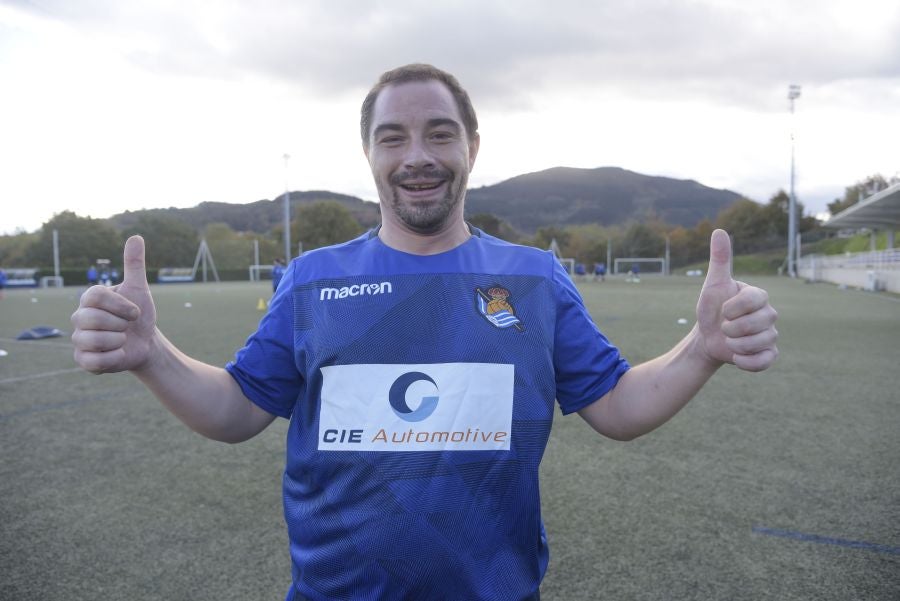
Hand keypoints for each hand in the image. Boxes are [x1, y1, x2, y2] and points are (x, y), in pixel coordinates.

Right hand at [71, 236, 157, 373]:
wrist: (145, 342)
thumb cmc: (138, 315)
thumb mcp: (139, 289)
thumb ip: (134, 265)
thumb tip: (135, 237)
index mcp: (89, 298)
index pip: (96, 296)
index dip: (121, 306)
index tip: (135, 312)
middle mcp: (79, 317)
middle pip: (94, 319)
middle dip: (121, 324)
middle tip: (126, 327)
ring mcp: (79, 339)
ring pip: (96, 340)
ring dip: (119, 341)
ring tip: (122, 339)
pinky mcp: (83, 360)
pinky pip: (96, 361)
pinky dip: (115, 358)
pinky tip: (118, 353)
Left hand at [695, 229, 777, 371]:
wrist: (707, 337)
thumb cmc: (712, 309)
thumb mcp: (713, 285)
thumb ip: (720, 260)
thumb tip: (719, 231)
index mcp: (759, 296)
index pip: (753, 300)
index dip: (732, 308)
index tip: (722, 310)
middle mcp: (769, 314)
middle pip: (757, 323)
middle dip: (732, 328)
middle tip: (724, 327)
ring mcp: (771, 335)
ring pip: (760, 343)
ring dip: (736, 345)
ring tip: (729, 340)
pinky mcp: (768, 354)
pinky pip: (764, 362)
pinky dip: (747, 362)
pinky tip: (736, 357)